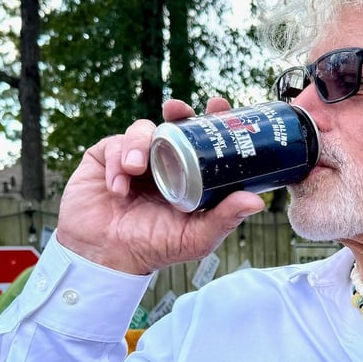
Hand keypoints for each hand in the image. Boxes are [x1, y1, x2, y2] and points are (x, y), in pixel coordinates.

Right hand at [55, 97, 265, 274]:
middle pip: (173, 124)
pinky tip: (118, 189)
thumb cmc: (156, 247)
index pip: (202, 140)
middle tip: (176, 110)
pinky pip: (114, 146)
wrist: (109, 257)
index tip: (218, 105)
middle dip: (177, 112)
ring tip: (136, 169)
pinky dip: (117, 163)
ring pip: (141, 130)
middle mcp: (162, 162)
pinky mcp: (106, 159)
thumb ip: (224, 219)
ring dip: (138, 144)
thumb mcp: (196, 237)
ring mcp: (134, 159)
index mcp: (187, 175)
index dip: (211, 119)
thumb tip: (257, 202)